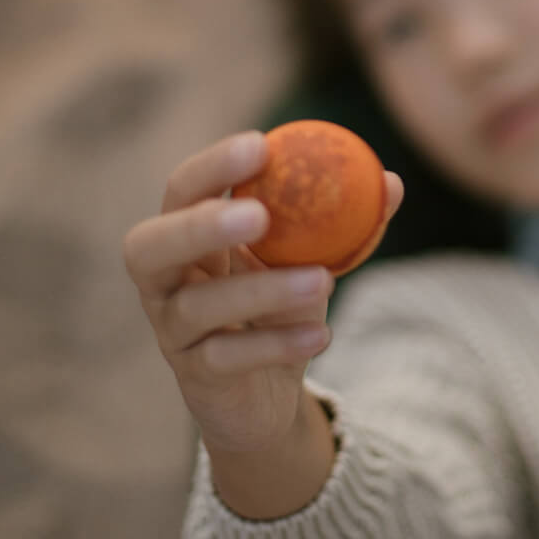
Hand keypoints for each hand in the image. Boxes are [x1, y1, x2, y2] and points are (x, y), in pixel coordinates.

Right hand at [123, 130, 403, 455]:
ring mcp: (173, 331)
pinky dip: (275, 344)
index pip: (183, 189)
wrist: (269, 393)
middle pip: (147, 246)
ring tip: (323, 281)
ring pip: (197, 307)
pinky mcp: (195, 378)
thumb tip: (390, 183)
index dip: (212, 166)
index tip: (261, 145)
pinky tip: (321, 335)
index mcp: (187, 233)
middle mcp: (164, 280)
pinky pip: (227, 359)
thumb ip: (345, 220)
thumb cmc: (282, 305)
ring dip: (261, 290)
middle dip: (198, 226)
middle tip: (258, 216)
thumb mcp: (311, 257)